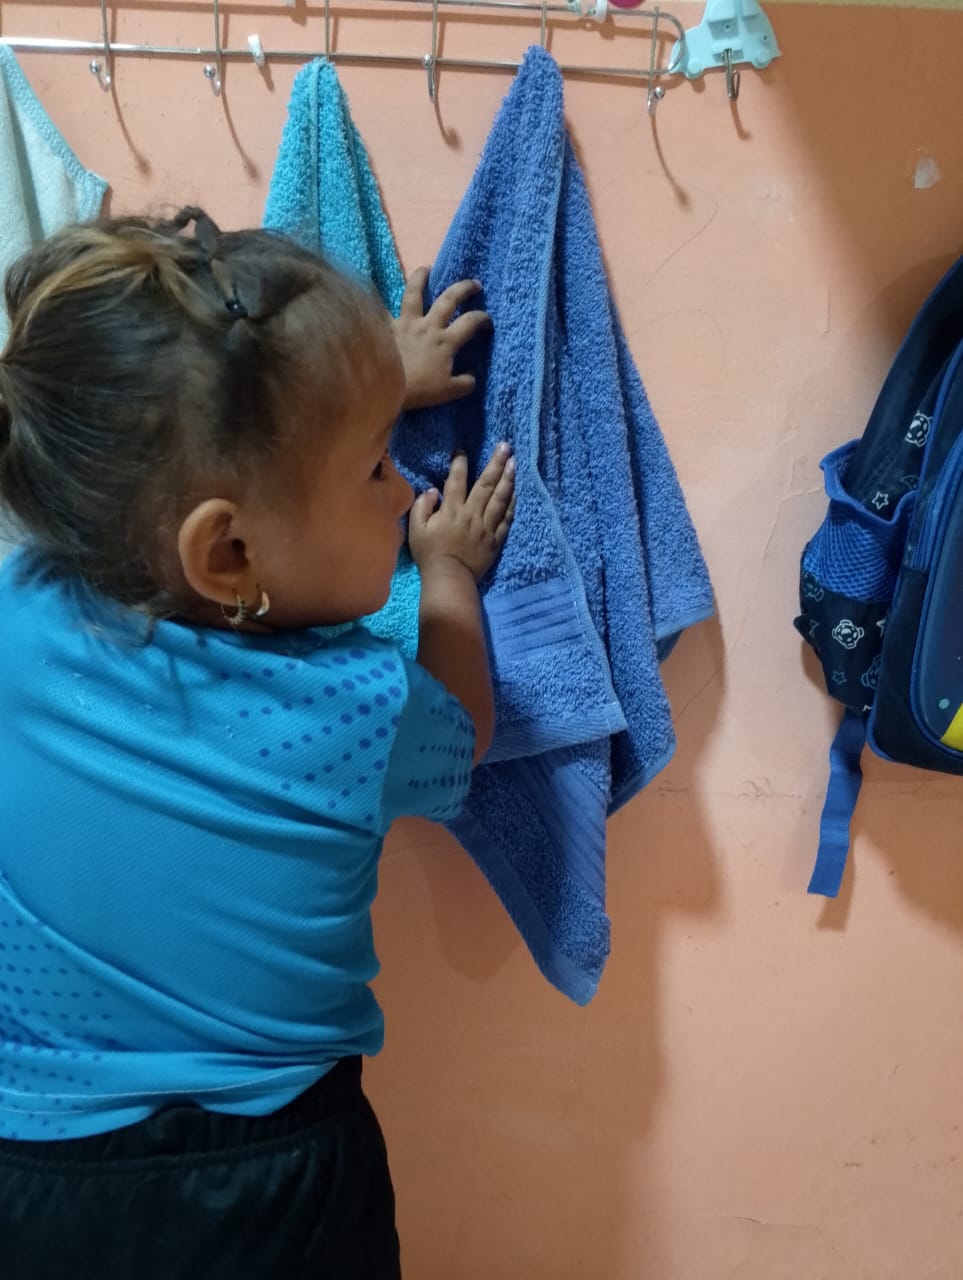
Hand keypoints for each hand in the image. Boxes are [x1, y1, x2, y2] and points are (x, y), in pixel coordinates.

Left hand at [392, 268, 491, 410]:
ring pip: (415, 293)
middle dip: (464, 288)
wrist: (386, 386)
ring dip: (421, 278)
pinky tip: (376, 293)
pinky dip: (379, 301)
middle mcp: (428, 326)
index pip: (470, 323)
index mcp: (446, 342)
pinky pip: (382, 309)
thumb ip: (464, 383)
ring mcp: (406, 323)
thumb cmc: (419, 390)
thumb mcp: (448, 392)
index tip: (488, 321)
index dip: (483, 318)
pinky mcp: (386, 326)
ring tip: (426, 268)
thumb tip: (472, 378)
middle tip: (474, 283)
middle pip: (449, 299)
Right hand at [408, 444, 515, 581]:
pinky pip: (507, 518)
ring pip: (500, 498)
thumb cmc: (430, 554)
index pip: (457, 480)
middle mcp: (472, 514)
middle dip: (496, 463)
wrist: (449, 578)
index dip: (460, 463)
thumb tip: (432, 491)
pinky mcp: (496, 539)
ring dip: (508, 479)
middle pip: (486, 484)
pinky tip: (515, 491)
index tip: (462, 452)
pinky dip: (512, 504)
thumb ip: (422, 506)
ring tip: (514, 463)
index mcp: (452, 510)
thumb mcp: (416, 529)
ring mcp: (486, 526)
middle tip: (505, 446)